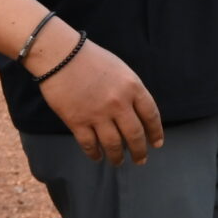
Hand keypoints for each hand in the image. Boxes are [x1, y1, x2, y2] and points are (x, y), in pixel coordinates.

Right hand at [38, 36, 164, 164]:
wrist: (61, 55)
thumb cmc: (91, 58)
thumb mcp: (121, 70)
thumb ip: (130, 90)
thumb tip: (135, 112)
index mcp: (133, 87)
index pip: (151, 115)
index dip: (155, 132)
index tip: (157, 143)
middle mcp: (119, 103)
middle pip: (135, 135)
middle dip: (139, 151)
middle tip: (141, 160)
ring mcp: (98, 114)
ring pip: (114, 144)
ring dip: (117, 156)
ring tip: (118, 162)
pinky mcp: (77, 121)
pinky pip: (90, 145)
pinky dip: (95, 154)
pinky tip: (97, 157)